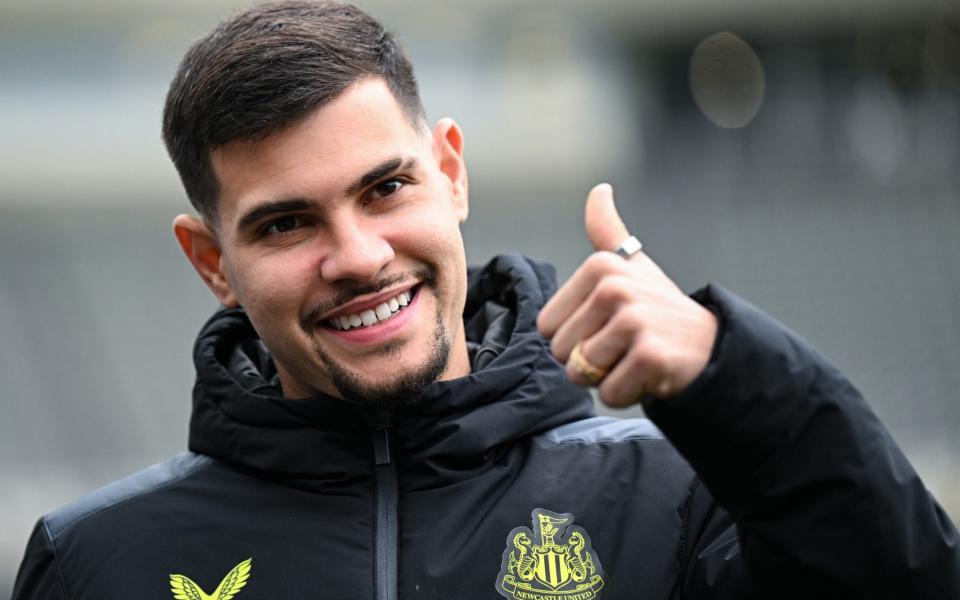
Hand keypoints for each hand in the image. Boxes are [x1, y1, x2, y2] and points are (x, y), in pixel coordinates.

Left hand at [537, 184, 717, 406]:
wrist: (712, 347)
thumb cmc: (661, 310)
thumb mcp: (634, 267)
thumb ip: (608, 232)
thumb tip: (600, 190)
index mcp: (600, 267)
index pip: (547, 327)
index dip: (575, 337)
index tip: (611, 326)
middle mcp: (614, 288)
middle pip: (562, 352)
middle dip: (588, 362)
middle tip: (626, 347)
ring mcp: (633, 320)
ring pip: (582, 373)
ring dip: (607, 378)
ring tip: (636, 359)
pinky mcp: (650, 355)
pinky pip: (609, 393)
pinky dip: (626, 394)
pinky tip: (650, 376)